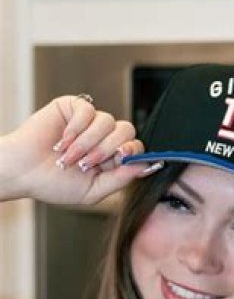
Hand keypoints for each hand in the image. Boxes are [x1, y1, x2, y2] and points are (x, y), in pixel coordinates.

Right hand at [0, 95, 152, 203]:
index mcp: (111, 157)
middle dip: (108, 148)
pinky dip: (77, 128)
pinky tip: (62, 141)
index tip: (120, 157)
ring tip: (68, 156)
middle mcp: (104, 137)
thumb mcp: (93, 191)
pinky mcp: (73, 108)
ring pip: (108, 121)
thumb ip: (121, 179)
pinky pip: (89, 110)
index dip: (133, 151)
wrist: (21, 173)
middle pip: (126, 130)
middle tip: (87, 163)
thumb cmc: (53, 184)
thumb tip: (147, 166)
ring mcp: (89, 122)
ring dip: (87, 143)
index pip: (136, 147)